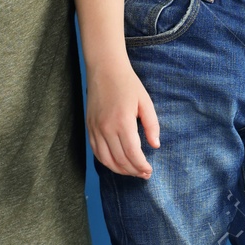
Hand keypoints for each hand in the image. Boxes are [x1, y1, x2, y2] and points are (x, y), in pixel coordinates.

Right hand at [86, 61, 159, 177]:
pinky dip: (107, 162)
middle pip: (120, 160)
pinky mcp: (89, 128)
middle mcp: (106, 128)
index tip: (149, 171)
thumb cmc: (128, 84)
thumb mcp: (145, 102)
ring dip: (120, 170)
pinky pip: (96, 152)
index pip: (132, 153)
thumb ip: (152, 125)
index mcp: (122, 121)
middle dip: (133, 171)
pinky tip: (117, 164)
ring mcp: (95, 129)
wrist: (104, 69)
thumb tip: (156, 145)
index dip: (141, 166)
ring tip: (132, 172)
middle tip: (144, 174)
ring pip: (106, 160)